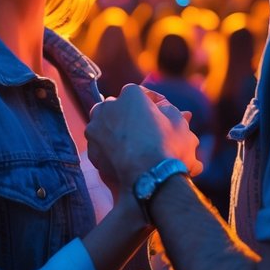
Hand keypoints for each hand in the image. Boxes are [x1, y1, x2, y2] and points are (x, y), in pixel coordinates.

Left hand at [87, 83, 202, 190]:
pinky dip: (109, 148)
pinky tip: (122, 157)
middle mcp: (107, 106)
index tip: (160, 114)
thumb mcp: (178, 124)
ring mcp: (95, 128)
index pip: (141, 93)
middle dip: (129, 115)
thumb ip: (171, 112)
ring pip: (105, 125)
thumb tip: (172, 111)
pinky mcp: (91, 149)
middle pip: (118, 107)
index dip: (152, 104)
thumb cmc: (166, 146)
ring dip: (115, 130)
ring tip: (131, 144)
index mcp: (130, 94)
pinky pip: (101, 145)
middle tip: (143, 128)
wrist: (148, 176)